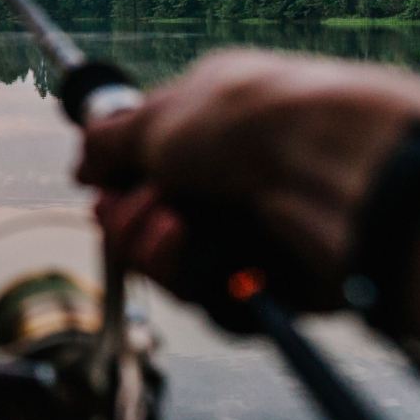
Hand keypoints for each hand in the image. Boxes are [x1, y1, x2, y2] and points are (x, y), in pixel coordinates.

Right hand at [78, 49, 419, 302]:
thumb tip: (84, 167)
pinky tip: (194, 250)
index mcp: (214, 123)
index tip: (97, 183)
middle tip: (137, 204)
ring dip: (152, 247)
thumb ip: (108, 142)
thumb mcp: (157, 118)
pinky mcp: (272, 285)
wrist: (334, 170)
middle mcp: (234, 178)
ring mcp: (252, 232)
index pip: (147, 162)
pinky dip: (189, 277)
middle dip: (126, 218)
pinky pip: (208, 300)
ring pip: (172, 266)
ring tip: (173, 225)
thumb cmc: (250, 124)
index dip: (115, 179)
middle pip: (149, 220)